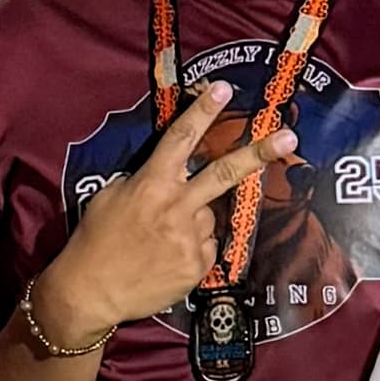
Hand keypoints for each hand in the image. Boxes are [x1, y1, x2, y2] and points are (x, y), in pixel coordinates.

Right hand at [27, 88, 294, 351]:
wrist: (91, 292)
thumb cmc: (95, 241)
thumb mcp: (109, 197)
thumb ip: (143, 181)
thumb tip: (169, 173)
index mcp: (151, 184)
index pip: (180, 139)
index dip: (202, 111)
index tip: (223, 88)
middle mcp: (175, 207)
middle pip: (223, 173)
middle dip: (258, 153)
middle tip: (288, 138)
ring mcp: (190, 238)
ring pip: (208, 217)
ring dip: (193, 222)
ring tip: (161, 241)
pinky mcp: (197, 265)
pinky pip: (205, 247)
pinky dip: (191, 249)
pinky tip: (166, 259)